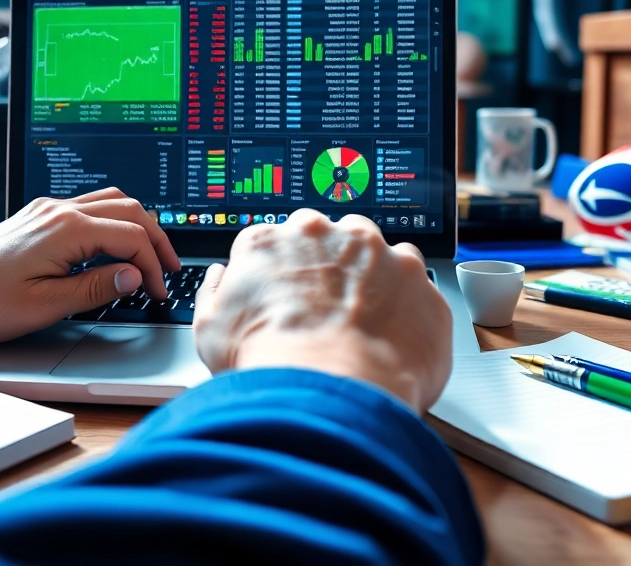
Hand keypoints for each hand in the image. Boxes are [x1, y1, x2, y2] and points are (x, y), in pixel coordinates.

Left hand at [0, 188, 180, 350]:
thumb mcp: (45, 306)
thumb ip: (96, 288)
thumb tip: (135, 275)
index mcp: (63, 229)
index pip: (130, 237)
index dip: (153, 266)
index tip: (157, 292)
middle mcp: (56, 211)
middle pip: (128, 211)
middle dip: (155, 241)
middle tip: (167, 272)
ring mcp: (45, 210)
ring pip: (111, 202)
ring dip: (136, 227)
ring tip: (149, 257)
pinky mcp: (37, 217)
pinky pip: (88, 207)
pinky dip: (112, 223)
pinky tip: (114, 246)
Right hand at [194, 209, 451, 412]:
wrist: (327, 395)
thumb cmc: (268, 366)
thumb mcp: (209, 330)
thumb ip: (215, 291)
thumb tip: (221, 278)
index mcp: (271, 241)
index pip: (276, 243)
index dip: (283, 275)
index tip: (289, 299)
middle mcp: (327, 235)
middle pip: (330, 241)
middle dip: (331, 270)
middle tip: (327, 315)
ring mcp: (380, 255)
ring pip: (380, 258)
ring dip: (376, 284)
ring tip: (365, 331)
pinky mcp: (420, 285)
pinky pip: (419, 293)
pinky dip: (410, 314)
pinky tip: (393, 344)